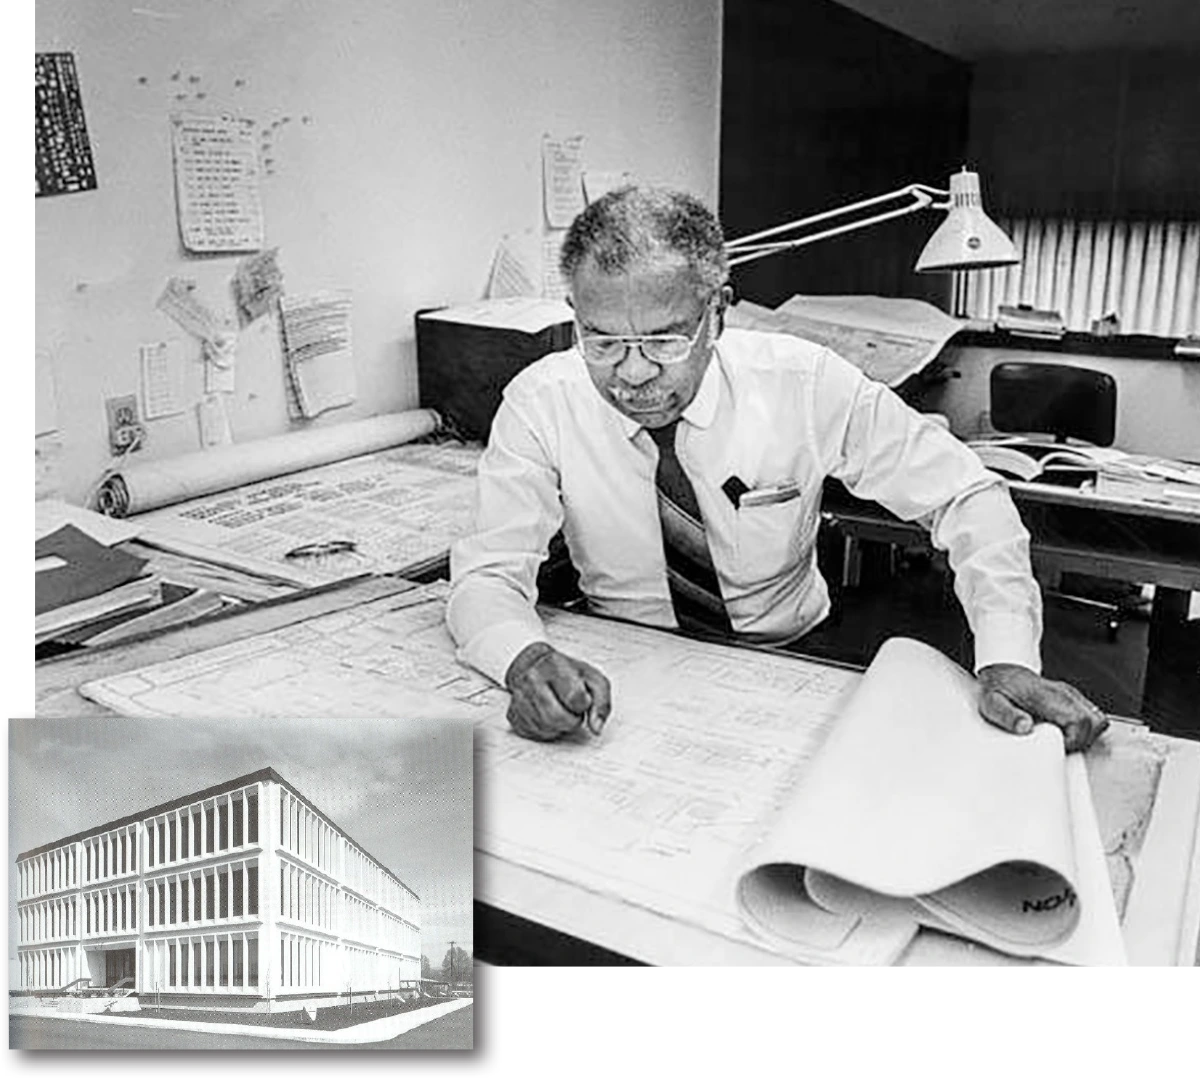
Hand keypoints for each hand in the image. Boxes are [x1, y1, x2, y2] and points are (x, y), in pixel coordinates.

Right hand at [504, 642, 611, 741]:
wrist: (536, 666)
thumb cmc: (566, 673)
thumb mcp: (593, 679)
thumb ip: (601, 703)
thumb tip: (596, 728)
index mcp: (554, 665)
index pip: (575, 699)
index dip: (584, 704)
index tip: (582, 698)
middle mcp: (532, 679)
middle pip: (558, 718)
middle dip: (572, 719)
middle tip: (572, 708)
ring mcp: (519, 697)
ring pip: (547, 728)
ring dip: (560, 725)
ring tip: (560, 709)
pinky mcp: (513, 715)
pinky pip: (536, 734)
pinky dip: (547, 729)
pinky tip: (548, 715)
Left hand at [976, 664, 1109, 752]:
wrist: (1001, 672)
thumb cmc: (997, 690)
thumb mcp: (992, 704)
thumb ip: (1007, 716)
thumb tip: (1025, 727)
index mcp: (1046, 696)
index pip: (1079, 720)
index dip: (1075, 740)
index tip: (1059, 746)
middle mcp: (1063, 693)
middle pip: (1094, 721)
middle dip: (1083, 740)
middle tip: (1062, 745)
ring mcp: (1069, 694)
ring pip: (1097, 718)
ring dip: (1086, 735)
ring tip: (1064, 740)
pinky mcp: (1070, 698)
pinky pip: (1090, 715)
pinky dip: (1085, 729)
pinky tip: (1066, 733)